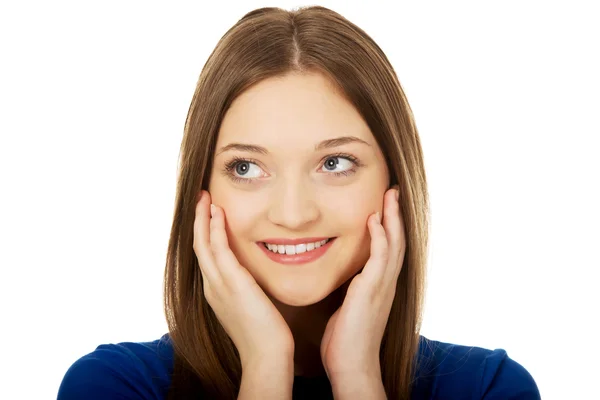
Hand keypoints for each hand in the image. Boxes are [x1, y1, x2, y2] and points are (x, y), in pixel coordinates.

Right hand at [193, 190, 294, 368]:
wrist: (266, 353)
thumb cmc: (263, 332)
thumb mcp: (249, 305)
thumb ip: (245, 288)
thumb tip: (251, 277)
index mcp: (215, 290)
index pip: (205, 255)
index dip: (203, 232)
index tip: (207, 213)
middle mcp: (211, 285)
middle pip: (197, 245)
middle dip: (197, 220)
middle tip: (201, 198)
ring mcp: (218, 284)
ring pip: (202, 243)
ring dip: (202, 218)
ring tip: (205, 198)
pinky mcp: (232, 282)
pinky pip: (218, 249)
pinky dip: (214, 230)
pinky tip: (217, 213)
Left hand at [320, 187, 405, 385]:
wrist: (352, 366)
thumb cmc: (346, 341)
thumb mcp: (348, 308)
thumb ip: (349, 291)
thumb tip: (342, 280)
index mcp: (379, 286)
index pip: (389, 249)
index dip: (389, 226)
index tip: (383, 205)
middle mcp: (386, 283)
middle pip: (397, 241)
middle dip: (395, 215)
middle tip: (392, 191)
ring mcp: (382, 287)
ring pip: (393, 244)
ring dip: (392, 218)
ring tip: (389, 195)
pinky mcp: (372, 291)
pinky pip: (379, 258)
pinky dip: (379, 237)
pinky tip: (374, 220)